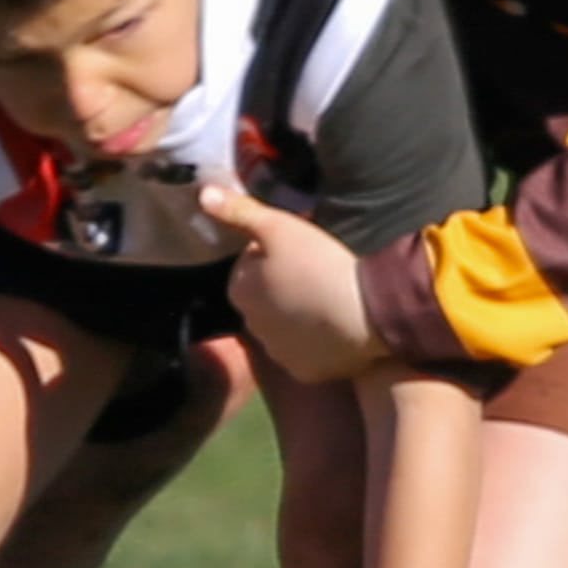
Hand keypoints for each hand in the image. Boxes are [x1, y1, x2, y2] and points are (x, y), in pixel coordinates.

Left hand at [197, 183, 384, 381]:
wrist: (364, 314)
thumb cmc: (318, 263)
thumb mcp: (278, 226)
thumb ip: (239, 211)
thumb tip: (202, 195)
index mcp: (239, 290)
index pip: (248, 266)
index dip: (272, 254)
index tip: (297, 250)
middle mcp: (250, 327)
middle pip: (263, 299)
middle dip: (279, 286)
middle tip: (313, 272)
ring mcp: (277, 354)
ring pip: (283, 328)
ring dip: (296, 315)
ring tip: (327, 299)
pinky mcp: (304, 372)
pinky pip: (305, 353)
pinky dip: (315, 342)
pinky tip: (335, 327)